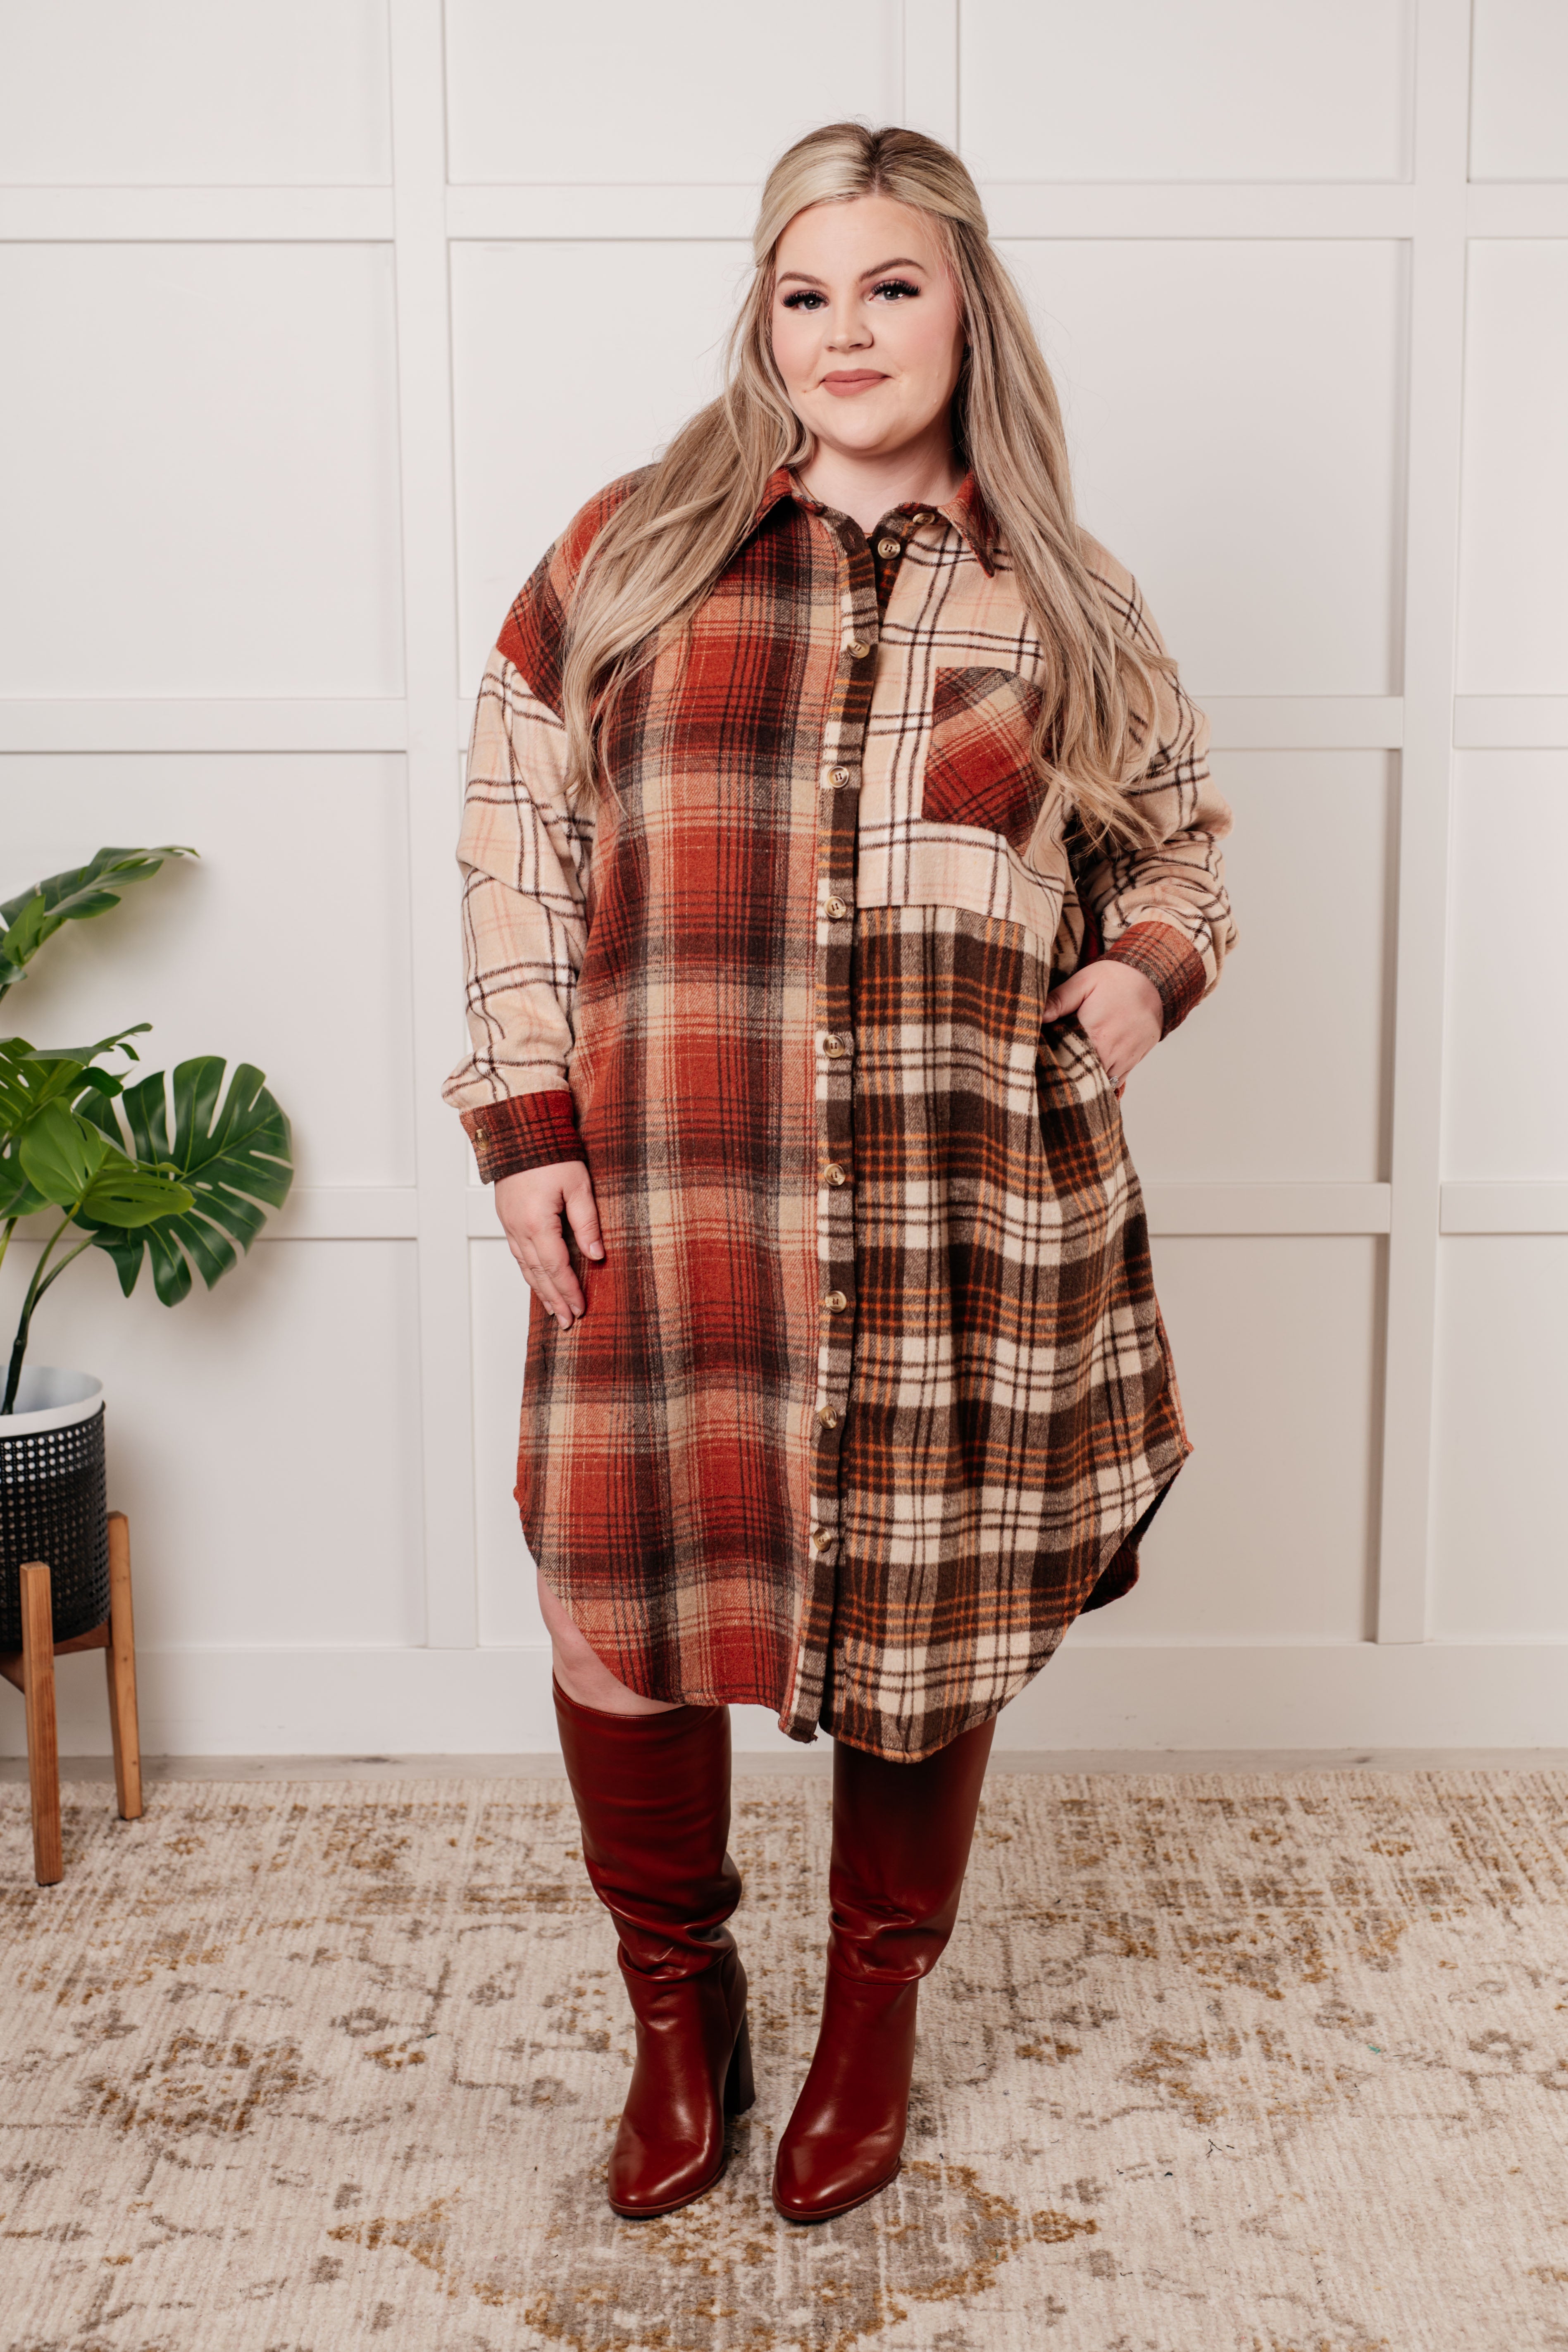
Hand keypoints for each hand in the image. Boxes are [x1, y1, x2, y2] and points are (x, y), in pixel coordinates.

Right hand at [494, 1160, 603, 1330]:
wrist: (520, 1129)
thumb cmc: (551, 1152)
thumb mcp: (578, 1185)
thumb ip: (587, 1223)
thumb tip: (596, 1256)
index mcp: (537, 1223)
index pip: (556, 1267)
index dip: (569, 1290)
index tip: (580, 1309)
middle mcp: (519, 1229)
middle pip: (538, 1274)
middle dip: (554, 1300)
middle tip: (566, 1322)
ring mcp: (509, 1224)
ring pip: (525, 1267)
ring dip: (540, 1290)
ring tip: (553, 1309)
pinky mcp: (507, 1218)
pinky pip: (517, 1254)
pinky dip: (529, 1272)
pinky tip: (537, 1280)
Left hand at [1042, 960, 1162, 1087]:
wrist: (1155, 981)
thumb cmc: (1117, 979)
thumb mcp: (1084, 981)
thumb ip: (1059, 1000)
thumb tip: (1038, 1016)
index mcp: (1093, 1033)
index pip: (1064, 1059)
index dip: (1051, 1061)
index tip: (1040, 1057)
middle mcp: (1109, 1052)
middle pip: (1079, 1075)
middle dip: (1065, 1073)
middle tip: (1050, 1066)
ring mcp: (1122, 1060)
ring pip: (1096, 1081)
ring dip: (1083, 1078)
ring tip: (1068, 1070)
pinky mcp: (1132, 1063)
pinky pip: (1113, 1082)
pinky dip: (1100, 1080)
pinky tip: (1089, 1072)